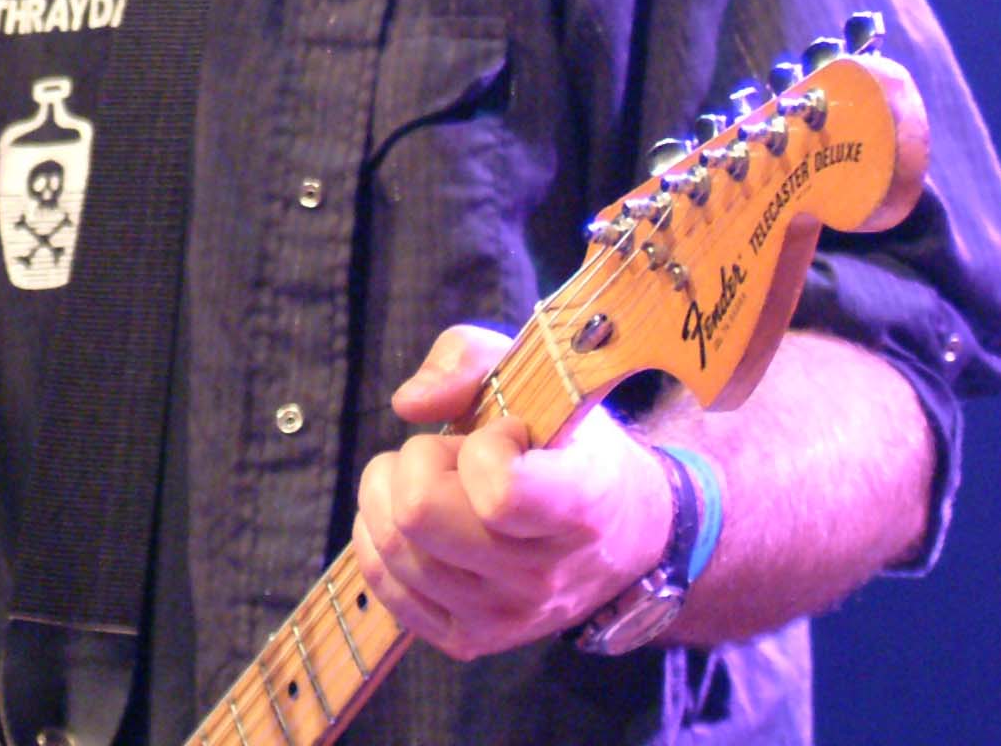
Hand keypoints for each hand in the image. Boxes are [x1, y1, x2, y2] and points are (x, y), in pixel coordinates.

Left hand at [350, 325, 678, 659]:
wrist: (621, 533)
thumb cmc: (571, 442)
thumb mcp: (543, 376)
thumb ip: (470, 358)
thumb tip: (407, 404)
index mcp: (578, 508)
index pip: (498, 492)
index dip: (481, 445)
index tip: (509, 436)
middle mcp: (542, 577)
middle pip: (417, 514)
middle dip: (417, 462)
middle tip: (455, 456)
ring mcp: (504, 618)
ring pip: (391, 545)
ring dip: (394, 494)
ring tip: (442, 485)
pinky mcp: (469, 640)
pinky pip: (383, 582)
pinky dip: (379, 535)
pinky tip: (414, 518)